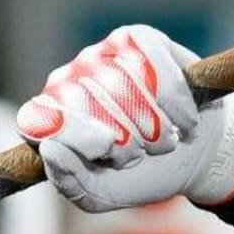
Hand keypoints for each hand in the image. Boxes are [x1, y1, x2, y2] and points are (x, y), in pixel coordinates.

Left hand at [16, 25, 233, 210]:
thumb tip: (49, 150)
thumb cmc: (140, 175)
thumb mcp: (101, 194)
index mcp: (49, 120)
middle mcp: (68, 80)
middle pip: (85, 103)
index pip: (39, 119)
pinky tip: (183, 118)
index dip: (74, 134)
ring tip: (162, 139)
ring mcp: (100, 55)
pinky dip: (175, 100)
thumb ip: (70, 181)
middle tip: (142, 154)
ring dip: (154, 125)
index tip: (105, 150)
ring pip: (123, 84)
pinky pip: (153, 62)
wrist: (194, 156)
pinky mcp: (137, 38)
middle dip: (124, 140)